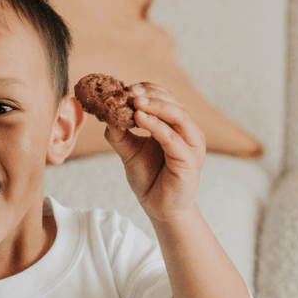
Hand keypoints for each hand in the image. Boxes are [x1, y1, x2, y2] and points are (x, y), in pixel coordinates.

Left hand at [104, 83, 204, 224]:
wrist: (161, 209)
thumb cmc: (151, 180)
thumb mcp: (129, 152)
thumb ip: (120, 134)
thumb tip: (106, 115)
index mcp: (176, 126)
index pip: (164, 98)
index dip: (145, 90)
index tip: (123, 88)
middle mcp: (188, 131)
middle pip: (172, 103)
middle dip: (149, 94)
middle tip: (127, 91)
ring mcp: (191, 145)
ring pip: (177, 115)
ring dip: (155, 105)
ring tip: (134, 100)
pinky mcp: (189, 160)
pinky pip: (172, 138)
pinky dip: (156, 125)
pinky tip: (139, 118)